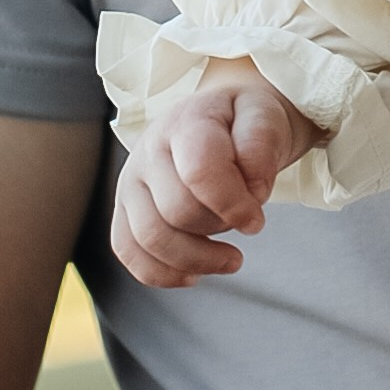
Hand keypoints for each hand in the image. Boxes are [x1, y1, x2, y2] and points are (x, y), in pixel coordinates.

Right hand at [108, 58, 317, 287]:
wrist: (222, 116)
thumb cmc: (243, 119)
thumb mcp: (264, 116)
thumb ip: (260, 145)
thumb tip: (252, 188)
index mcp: (187, 120)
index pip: (200, 171)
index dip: (232, 205)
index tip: (256, 220)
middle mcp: (149, 148)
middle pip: (176, 210)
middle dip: (219, 227)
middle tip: (246, 224)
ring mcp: (131, 179)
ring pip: (149, 238)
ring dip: (196, 259)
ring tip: (230, 259)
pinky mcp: (125, 208)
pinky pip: (128, 251)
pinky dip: (162, 273)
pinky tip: (194, 274)